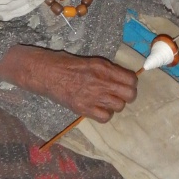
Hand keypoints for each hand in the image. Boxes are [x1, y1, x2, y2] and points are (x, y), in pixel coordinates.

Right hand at [0, 45, 137, 122]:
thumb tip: (124, 78)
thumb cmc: (67, 64)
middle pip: (129, 94)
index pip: (131, 79)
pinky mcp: (83, 108)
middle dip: (128, 95)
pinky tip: (98, 109)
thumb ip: (108, 70)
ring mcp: (93, 96)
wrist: (47, 73)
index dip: (131, 83)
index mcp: (103, 67)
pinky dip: (104, 115)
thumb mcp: (91, 61)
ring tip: (107, 102)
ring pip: (119, 106)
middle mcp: (101, 81)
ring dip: (115, 105)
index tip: (126, 84)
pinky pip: (105, 117)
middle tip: (120, 95)